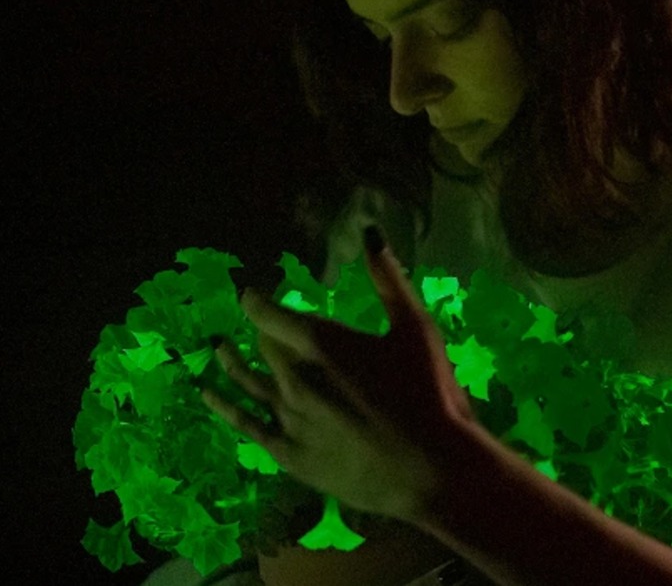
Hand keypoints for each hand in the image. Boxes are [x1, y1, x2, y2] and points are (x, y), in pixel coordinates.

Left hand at [201, 227, 474, 521]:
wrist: (431, 469)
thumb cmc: (429, 392)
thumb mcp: (414, 328)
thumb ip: (388, 279)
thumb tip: (370, 232)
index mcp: (322, 342)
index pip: (269, 312)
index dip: (258, 298)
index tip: (252, 291)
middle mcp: (295, 377)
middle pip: (264, 346)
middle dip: (260, 330)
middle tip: (257, 321)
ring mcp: (288, 418)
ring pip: (248, 382)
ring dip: (231, 363)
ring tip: (217, 350)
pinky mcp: (288, 454)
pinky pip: (246, 424)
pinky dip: (225, 407)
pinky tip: (210, 395)